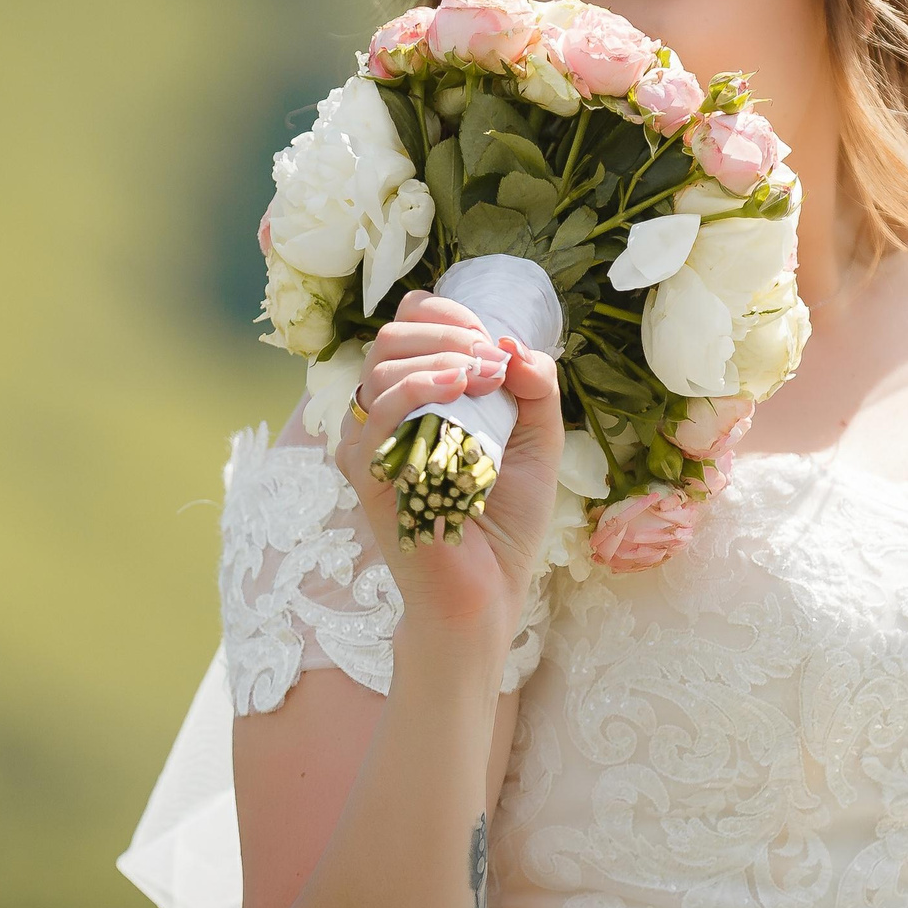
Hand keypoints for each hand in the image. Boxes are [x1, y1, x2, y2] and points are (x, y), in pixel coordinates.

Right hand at [332, 291, 565, 652]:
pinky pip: (380, 413)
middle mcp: (386, 418)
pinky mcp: (370, 476)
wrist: (488, 592)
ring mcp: (372, 446)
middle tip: (492, 362)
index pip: (409, 327)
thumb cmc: (506, 522)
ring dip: (441, 356)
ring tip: (484, 377)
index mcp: (417, 401)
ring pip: (384, 365)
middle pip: (392, 337)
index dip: (446, 315)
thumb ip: (535, 387)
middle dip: (449, 332)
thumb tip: (512, 343)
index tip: (488, 339)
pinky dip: (420, 387)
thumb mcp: (537, 440)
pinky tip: (460, 388)